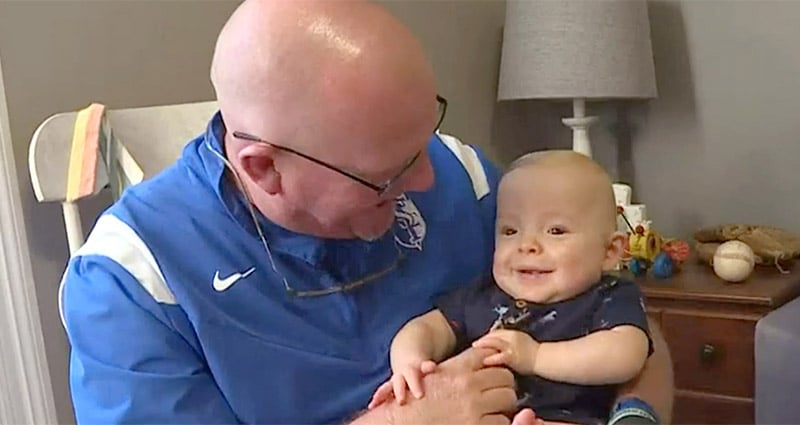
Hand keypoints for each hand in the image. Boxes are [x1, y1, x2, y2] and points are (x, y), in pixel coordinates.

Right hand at [381, 347, 520, 423]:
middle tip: (496, 392)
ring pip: (508, 397)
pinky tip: (487, 421)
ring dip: (503, 403)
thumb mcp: (434, 376)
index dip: (493, 363)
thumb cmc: (414, 402)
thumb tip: (484, 359)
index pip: (487, 355)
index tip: (493, 371)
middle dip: (502, 384)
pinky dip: (498, 421)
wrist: (401, 422)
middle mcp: (467, 384)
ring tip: (493, 408)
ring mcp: (473, 406)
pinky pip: (502, 420)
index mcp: (456, 368)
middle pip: (505, 376)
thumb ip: (456, 367)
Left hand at [472, 330, 539, 374]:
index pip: (496, 332)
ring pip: (494, 342)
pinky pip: (500, 356)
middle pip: (493, 335)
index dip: (486, 336)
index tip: (479, 341)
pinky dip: (492, 358)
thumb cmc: (532, 353)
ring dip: (484, 345)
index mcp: (513, 333)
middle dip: (483, 340)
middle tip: (473, 345)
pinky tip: (485, 360)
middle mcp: (511, 336)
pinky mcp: (512, 356)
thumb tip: (495, 346)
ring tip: (475, 349)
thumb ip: (508, 342)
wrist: (543, 359)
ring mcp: (512, 346)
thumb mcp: (520, 341)